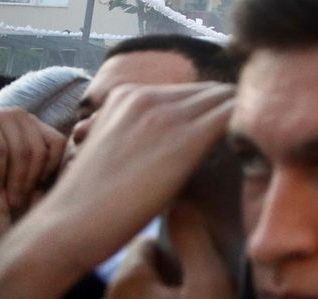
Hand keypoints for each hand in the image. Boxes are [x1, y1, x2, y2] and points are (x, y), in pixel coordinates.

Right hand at [0, 84, 232, 286]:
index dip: (210, 111)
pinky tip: (248, 152)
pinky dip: (245, 129)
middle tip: (243, 139)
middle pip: (212, 91)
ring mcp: (167, 113)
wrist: (69, 225)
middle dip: (229, 111)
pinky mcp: (186, 137)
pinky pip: (233, 116)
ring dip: (240, 119)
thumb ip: (146, 132)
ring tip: (247, 148)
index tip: (223, 133)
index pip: (190, 91)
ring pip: (228, 98)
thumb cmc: (92, 201)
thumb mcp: (116, 147)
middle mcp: (149, 95)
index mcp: (129, 94)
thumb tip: (183, 140)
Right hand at [0, 107, 65, 211]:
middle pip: (38, 151)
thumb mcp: (8, 148)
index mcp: (32, 123)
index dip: (53, 167)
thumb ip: (24, 159)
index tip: (40, 188)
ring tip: (9, 200)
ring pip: (21, 152)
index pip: (57, 142)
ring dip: (16, 180)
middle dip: (30, 180)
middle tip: (20, 202)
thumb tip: (41, 191)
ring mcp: (3, 117)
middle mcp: (21, 117)